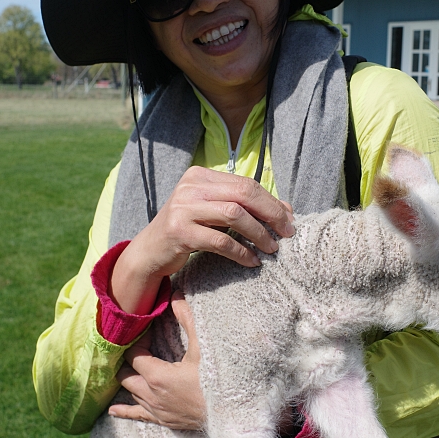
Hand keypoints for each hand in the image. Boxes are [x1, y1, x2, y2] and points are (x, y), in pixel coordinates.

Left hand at [109, 294, 205, 429]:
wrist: (231, 412)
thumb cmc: (217, 379)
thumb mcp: (202, 348)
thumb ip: (187, 320)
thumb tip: (175, 295)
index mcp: (157, 376)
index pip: (134, 355)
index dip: (139, 342)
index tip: (149, 334)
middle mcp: (151, 394)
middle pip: (125, 375)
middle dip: (129, 361)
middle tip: (141, 349)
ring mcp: (156, 409)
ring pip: (130, 392)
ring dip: (129, 379)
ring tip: (128, 369)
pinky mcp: (163, 420)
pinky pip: (137, 416)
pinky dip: (124, 411)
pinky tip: (112, 411)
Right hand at [110, 166, 294, 314]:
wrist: (149, 251)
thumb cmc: (188, 230)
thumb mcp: (213, 212)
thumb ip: (243, 206)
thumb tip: (287, 210)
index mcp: (201, 176)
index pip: (245, 184)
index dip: (271, 202)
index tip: (289, 220)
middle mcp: (190, 187)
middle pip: (244, 194)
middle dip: (271, 214)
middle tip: (286, 234)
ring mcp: (183, 208)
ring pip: (235, 215)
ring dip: (259, 234)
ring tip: (271, 248)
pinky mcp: (179, 232)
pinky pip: (221, 241)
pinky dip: (241, 252)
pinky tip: (252, 261)